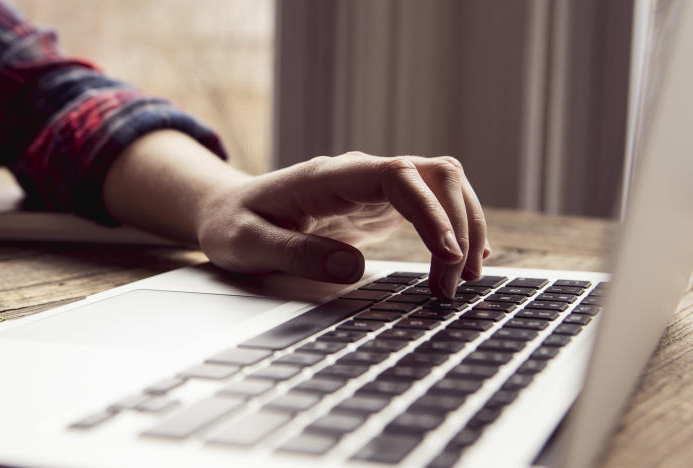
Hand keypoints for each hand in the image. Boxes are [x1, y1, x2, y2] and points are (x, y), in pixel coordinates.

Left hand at [195, 151, 489, 296]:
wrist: (228, 210)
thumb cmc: (234, 224)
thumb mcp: (248, 244)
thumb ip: (295, 253)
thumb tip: (353, 268)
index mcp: (329, 176)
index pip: (398, 175)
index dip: (431, 211)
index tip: (447, 255)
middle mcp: (360, 174)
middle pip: (435, 174)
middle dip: (458, 225)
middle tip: (451, 285)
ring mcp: (374, 187)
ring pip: (442, 186)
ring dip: (465, 226)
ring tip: (465, 279)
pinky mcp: (380, 206)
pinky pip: (432, 206)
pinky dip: (455, 229)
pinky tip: (463, 261)